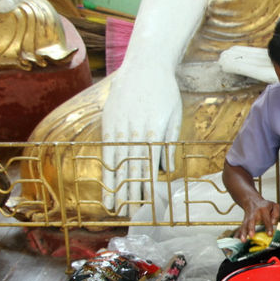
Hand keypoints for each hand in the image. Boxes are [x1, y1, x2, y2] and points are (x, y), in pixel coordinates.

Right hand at [101, 65, 181, 215]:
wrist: (144, 64)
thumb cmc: (164, 91)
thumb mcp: (174, 116)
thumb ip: (168, 145)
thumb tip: (164, 171)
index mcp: (153, 133)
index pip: (149, 168)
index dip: (146, 189)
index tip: (146, 206)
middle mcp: (134, 133)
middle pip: (131, 170)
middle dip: (129, 195)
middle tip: (128, 216)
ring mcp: (118, 128)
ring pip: (115, 164)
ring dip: (114, 188)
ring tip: (111, 207)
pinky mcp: (109, 123)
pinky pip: (107, 151)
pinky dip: (106, 169)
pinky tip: (105, 183)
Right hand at [237, 198, 279, 241]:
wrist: (252, 201)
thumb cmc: (265, 205)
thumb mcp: (274, 206)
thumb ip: (276, 214)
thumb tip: (273, 223)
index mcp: (263, 210)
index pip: (266, 219)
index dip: (268, 227)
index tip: (269, 235)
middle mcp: (254, 214)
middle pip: (252, 221)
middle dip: (251, 228)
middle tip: (251, 236)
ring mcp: (248, 218)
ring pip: (245, 225)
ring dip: (243, 233)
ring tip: (243, 240)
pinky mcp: (244, 221)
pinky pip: (241, 228)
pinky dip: (239, 234)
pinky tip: (237, 239)